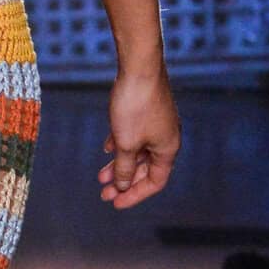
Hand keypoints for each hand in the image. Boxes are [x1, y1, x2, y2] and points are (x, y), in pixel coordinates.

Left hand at [98, 68, 180, 210]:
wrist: (139, 65)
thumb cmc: (135, 105)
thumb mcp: (126, 143)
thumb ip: (125, 167)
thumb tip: (123, 185)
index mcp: (168, 149)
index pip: (155, 182)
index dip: (135, 195)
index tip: (115, 203)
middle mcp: (167, 138)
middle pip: (146, 169)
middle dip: (125, 182)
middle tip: (103, 193)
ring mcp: (157, 123)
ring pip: (138, 152)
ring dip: (120, 164)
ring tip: (100, 176)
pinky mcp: (148, 110)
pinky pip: (135, 135)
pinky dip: (121, 144)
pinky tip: (106, 148)